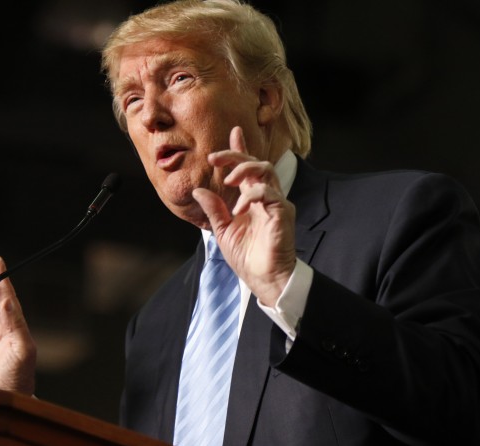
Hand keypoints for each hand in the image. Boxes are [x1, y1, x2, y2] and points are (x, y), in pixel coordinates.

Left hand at [192, 126, 295, 306]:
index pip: (247, 168)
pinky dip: (250, 196)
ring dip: (244, 169)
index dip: (240, 150)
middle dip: (235, 155)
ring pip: (265, 170)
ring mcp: (276, 203)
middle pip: (256, 163)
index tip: (234, 132)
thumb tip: (198, 191)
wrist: (263, 279)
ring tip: (228, 180)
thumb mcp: (222, 231)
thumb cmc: (247, 257)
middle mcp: (265, 197)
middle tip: (214, 157)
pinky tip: (238, 210)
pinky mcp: (282, 212)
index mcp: (251, 199)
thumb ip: (213, 209)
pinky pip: (267, 193)